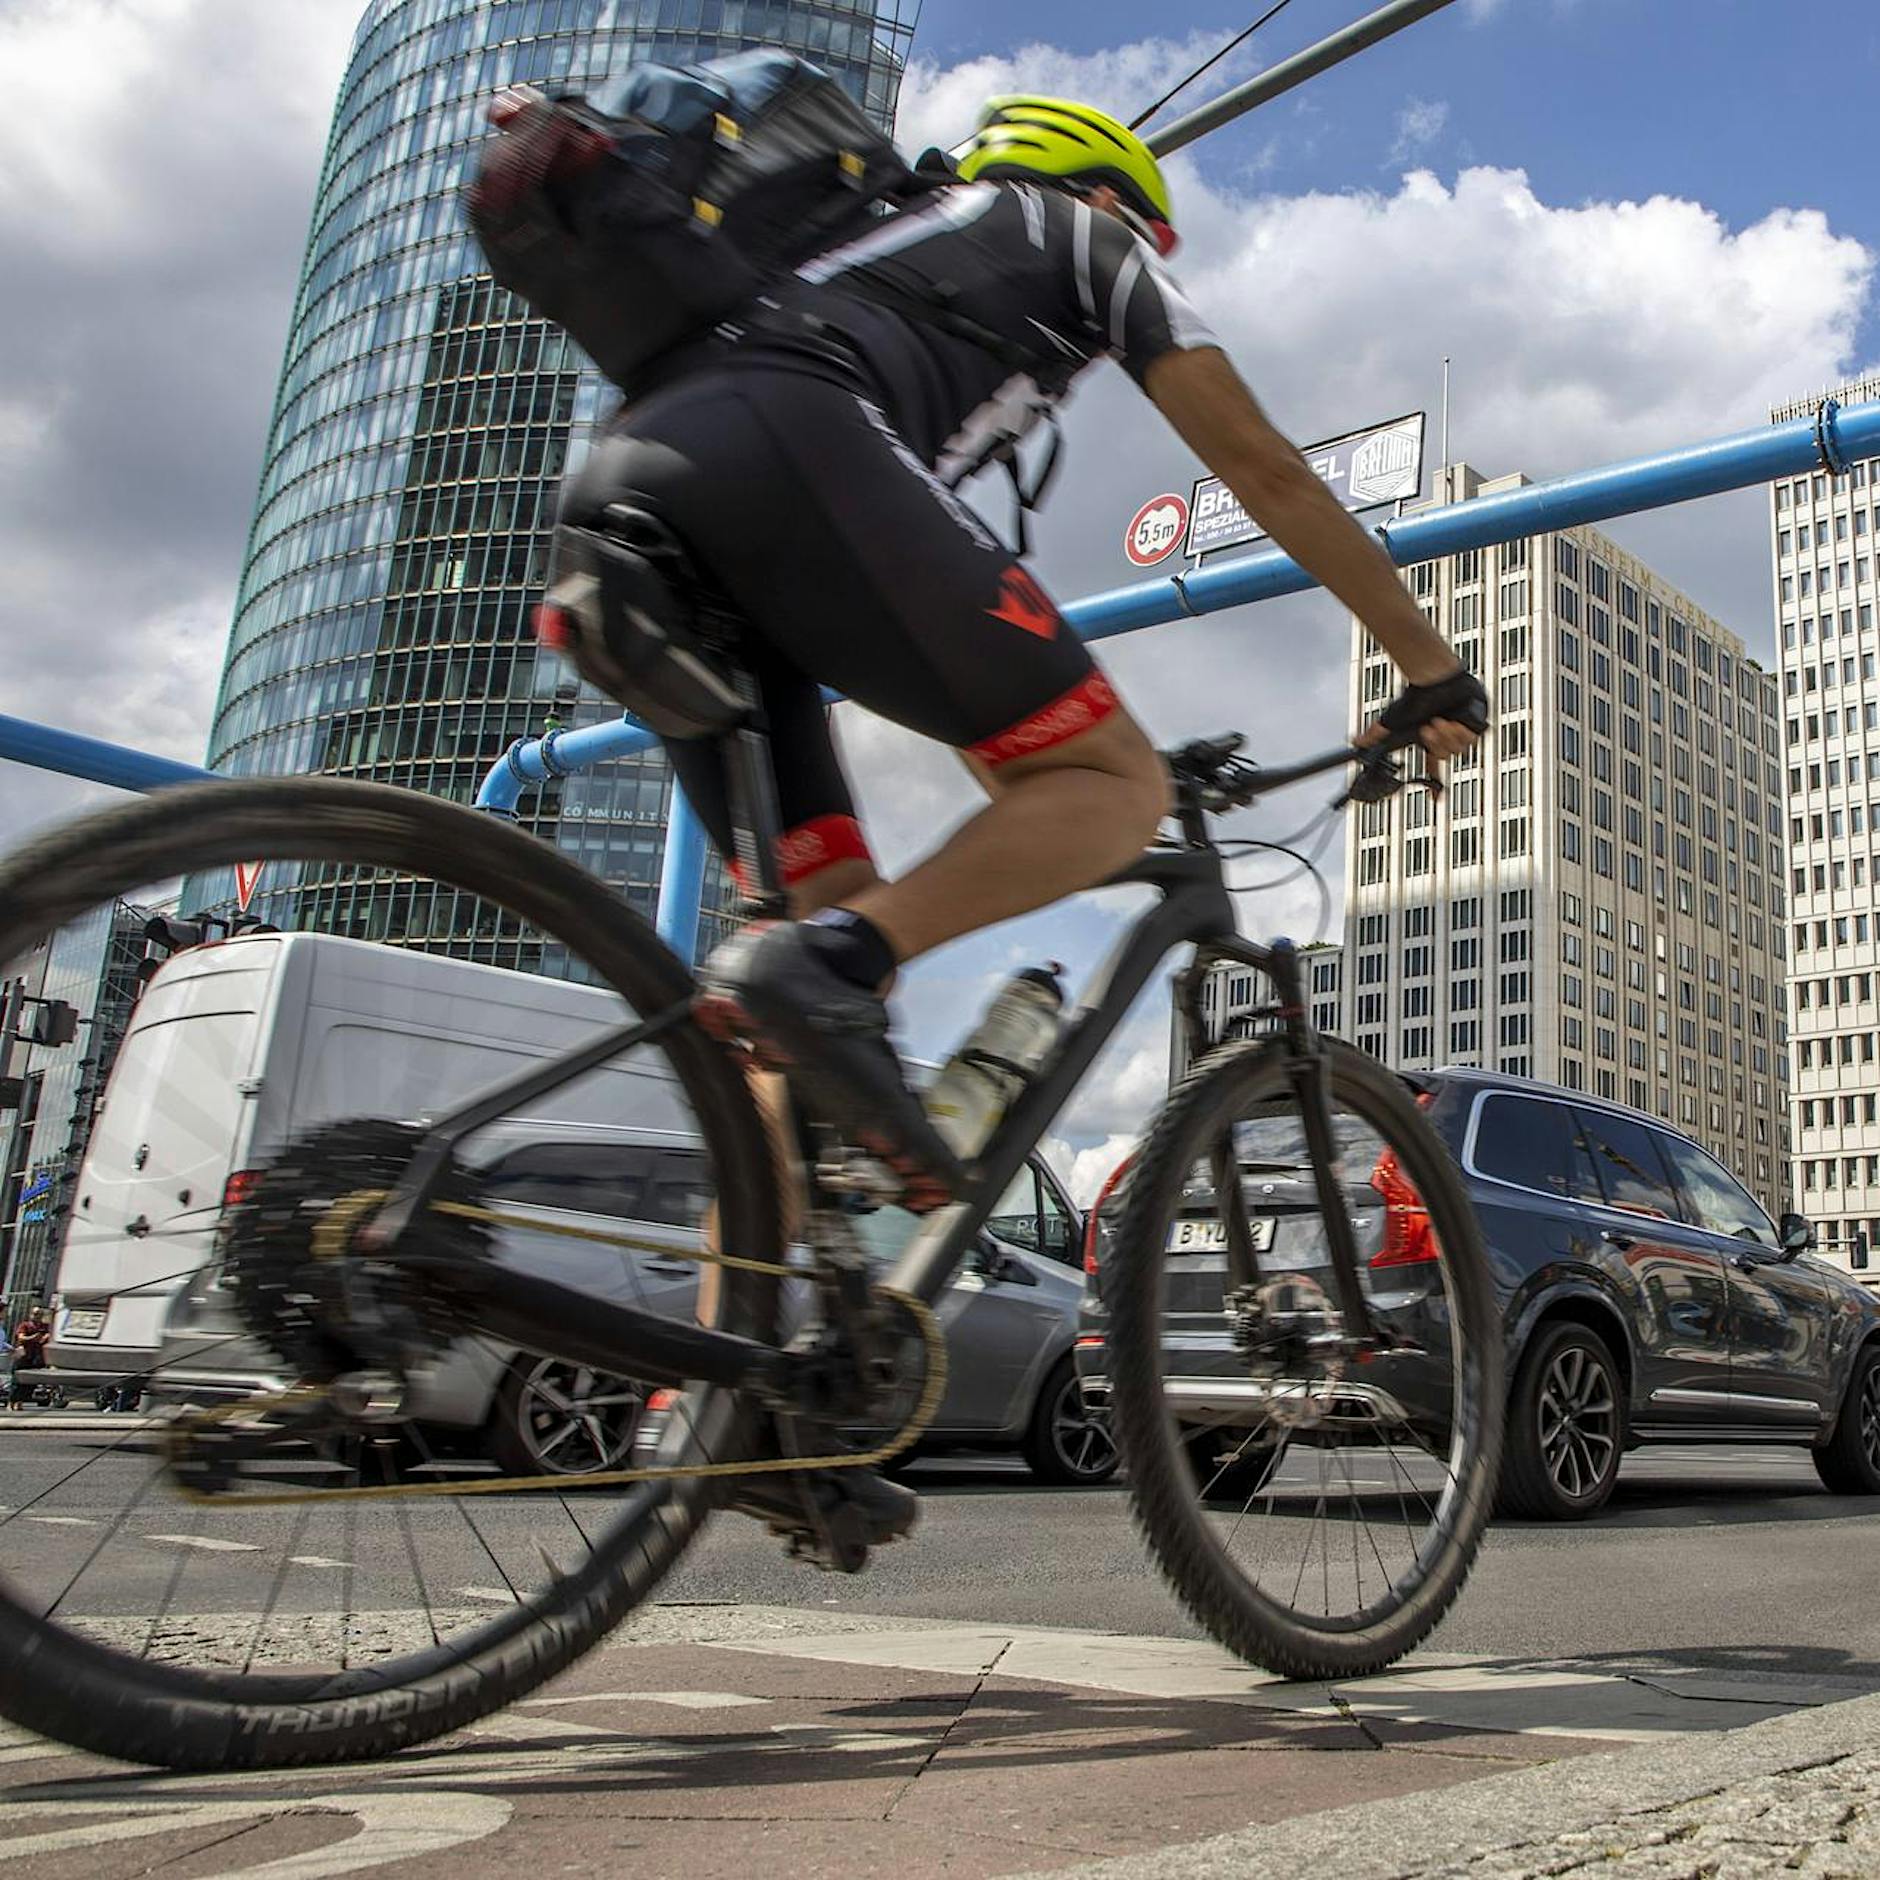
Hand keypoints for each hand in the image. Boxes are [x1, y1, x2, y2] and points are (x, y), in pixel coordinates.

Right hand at [1358, 667, 1488, 773]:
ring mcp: (1464, 731)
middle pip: (1445, 756)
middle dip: (1435, 743)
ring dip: (1448, 735)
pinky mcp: (1477, 722)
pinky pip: (1474, 738)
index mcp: (1431, 744)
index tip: (1436, 800)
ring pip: (1460, 748)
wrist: (1435, 679)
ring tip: (1441, 720)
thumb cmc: (1415, 697)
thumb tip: (1354, 742)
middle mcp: (1448, 739)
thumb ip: (1375, 734)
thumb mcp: (1393, 721)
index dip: (1435, 786)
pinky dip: (1463, 730)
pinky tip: (1454, 719)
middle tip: (1428, 727)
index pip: (1433, 769)